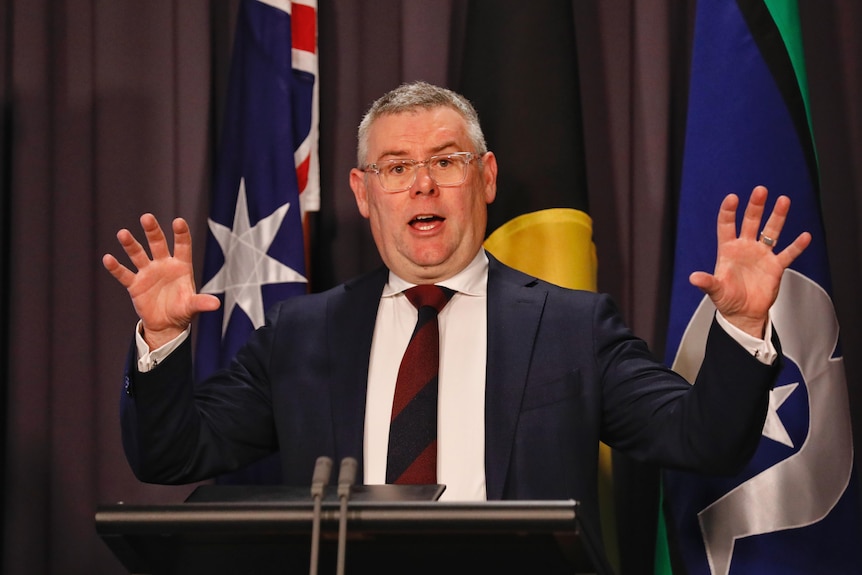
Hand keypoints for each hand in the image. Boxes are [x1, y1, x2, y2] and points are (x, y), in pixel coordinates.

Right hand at [102, 214, 219, 349]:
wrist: (166, 324)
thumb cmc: (182, 310)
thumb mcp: (192, 306)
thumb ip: (201, 302)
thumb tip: (216, 304)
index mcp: (181, 266)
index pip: (182, 246)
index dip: (181, 234)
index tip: (178, 222)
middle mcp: (163, 265)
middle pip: (157, 244)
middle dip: (152, 231)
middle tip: (147, 217)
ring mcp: (148, 273)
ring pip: (138, 255)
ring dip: (130, 245)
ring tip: (123, 234)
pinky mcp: (135, 284)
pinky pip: (124, 274)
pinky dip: (116, 267)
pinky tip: (108, 258)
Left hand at [689, 186, 811, 338]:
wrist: (744, 313)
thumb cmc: (727, 300)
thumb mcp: (715, 291)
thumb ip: (707, 282)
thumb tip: (693, 278)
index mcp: (728, 250)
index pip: (727, 226)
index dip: (729, 212)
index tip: (732, 198)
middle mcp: (746, 248)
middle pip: (751, 222)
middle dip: (755, 207)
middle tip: (760, 191)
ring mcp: (762, 255)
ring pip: (771, 231)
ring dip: (777, 217)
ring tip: (783, 200)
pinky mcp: (775, 266)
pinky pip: (788, 253)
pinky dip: (796, 246)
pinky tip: (804, 236)